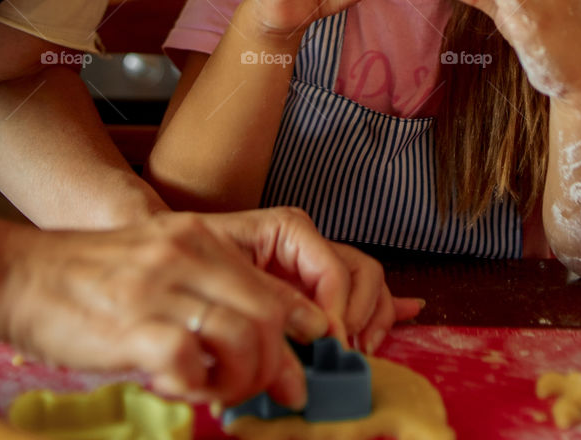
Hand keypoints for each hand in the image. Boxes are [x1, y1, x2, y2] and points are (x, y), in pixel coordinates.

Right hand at [0, 212, 330, 405]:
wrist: (23, 274)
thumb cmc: (91, 274)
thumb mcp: (160, 258)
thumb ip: (207, 284)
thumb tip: (255, 336)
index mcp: (200, 239)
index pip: (275, 283)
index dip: (300, 328)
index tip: (300, 360)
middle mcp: (188, 257)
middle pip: (268, 312)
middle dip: (276, 361)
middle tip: (263, 388)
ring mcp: (162, 290)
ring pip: (242, 336)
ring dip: (241, 378)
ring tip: (220, 390)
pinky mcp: (133, 326)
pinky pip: (190, 361)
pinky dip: (195, 384)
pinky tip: (180, 386)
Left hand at [202, 208, 422, 351]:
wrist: (168, 255)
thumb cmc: (191, 256)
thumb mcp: (224, 270)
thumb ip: (269, 299)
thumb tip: (316, 333)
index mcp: (289, 230)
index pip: (332, 267)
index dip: (338, 308)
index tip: (331, 342)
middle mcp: (310, 245)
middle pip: (362, 271)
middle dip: (362, 313)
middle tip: (346, 349)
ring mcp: (318, 265)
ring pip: (370, 283)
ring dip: (375, 317)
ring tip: (361, 349)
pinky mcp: (318, 288)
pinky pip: (365, 291)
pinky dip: (387, 306)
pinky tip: (412, 312)